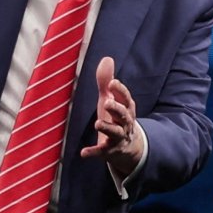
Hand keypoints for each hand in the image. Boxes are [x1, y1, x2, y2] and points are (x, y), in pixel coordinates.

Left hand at [80, 56, 144, 174]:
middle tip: (106, 103)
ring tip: (97, 124)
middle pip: (124, 116)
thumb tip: (107, 58)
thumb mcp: (111, 100)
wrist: (128, 147)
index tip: (112, 83)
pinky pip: (102, 152)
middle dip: (116, 109)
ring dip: (107, 128)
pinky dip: (94, 152)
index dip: (120, 91)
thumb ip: (106, 81)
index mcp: (126, 109)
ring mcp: (118, 138)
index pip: (126, 99)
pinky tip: (84, 153)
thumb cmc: (116, 118)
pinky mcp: (109, 150)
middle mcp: (124, 123)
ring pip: (115, 133)